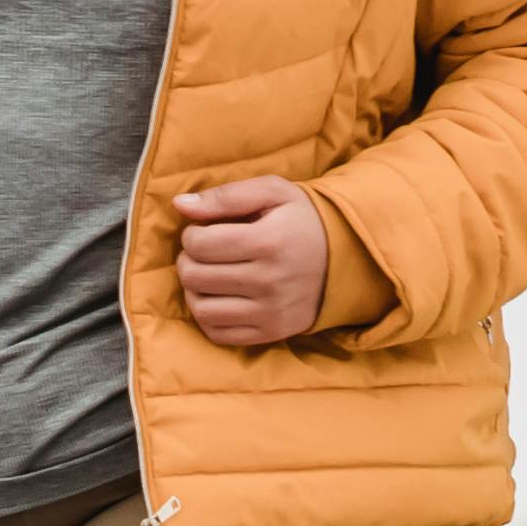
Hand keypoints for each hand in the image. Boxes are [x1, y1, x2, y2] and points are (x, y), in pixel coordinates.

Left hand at [172, 177, 335, 346]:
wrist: (346, 259)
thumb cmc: (302, 220)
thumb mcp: (273, 192)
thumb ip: (226, 196)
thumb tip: (179, 205)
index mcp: (269, 241)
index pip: (200, 244)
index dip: (192, 234)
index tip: (204, 230)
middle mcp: (269, 280)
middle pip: (195, 276)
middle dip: (188, 259)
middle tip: (203, 252)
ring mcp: (270, 311)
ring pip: (201, 308)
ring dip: (194, 289)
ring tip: (207, 275)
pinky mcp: (271, 332)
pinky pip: (218, 333)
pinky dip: (208, 316)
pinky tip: (218, 297)